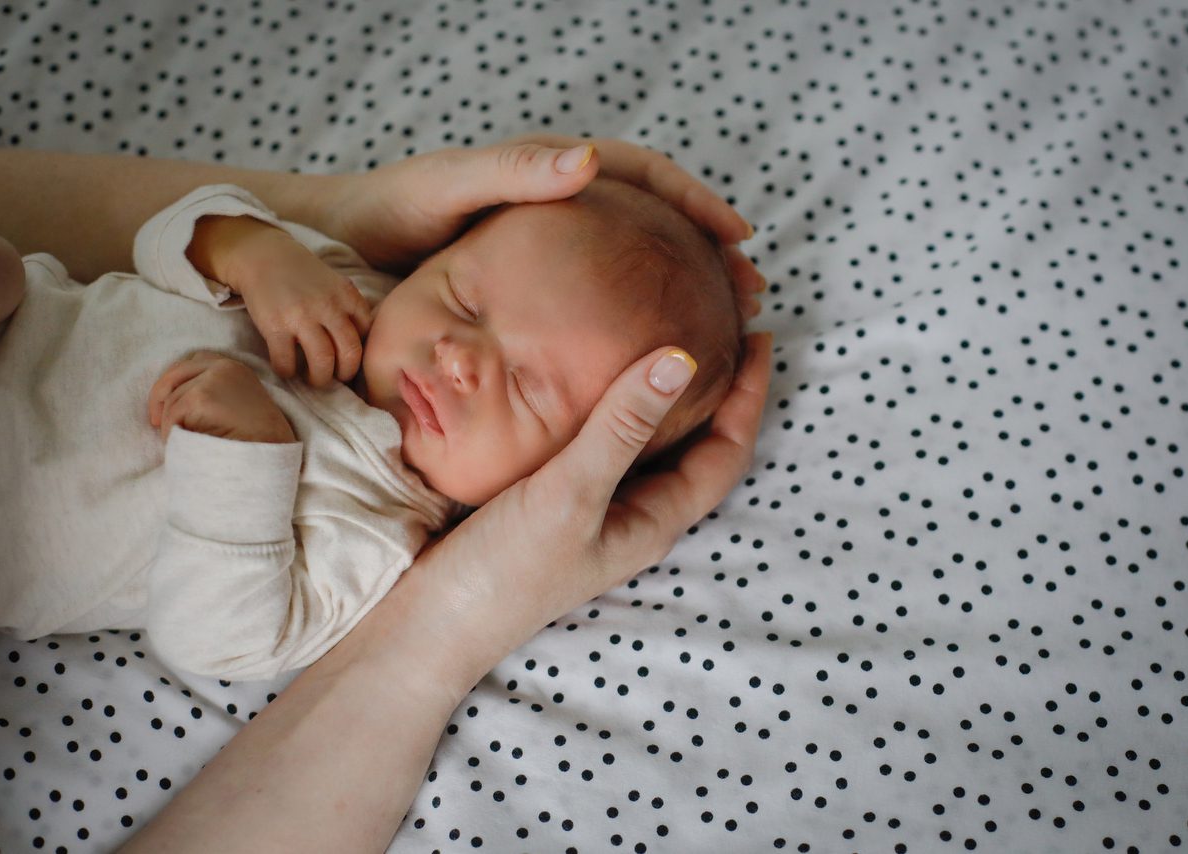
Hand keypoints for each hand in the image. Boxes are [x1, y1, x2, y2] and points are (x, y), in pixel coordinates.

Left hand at [148, 351, 296, 444]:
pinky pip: (173, 414)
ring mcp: (213, 379)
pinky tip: (182, 445)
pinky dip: (171, 432)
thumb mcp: (241, 404)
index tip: (168, 399)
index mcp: (236, 367)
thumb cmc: (258, 438)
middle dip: (159, 396)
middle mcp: (224, 366)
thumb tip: (175, 398)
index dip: (176, 378)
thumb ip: (217, 392)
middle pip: (176, 373)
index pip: (195, 360)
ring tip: (179, 441)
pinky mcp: (202, 397)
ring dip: (169, 423)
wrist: (272, 453)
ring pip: (172, 399)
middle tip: (155, 421)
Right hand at [188, 216, 372, 385]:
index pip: (366, 334)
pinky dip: (288, 373)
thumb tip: (365, 340)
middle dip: (346, 373)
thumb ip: (351, 307)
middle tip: (336, 377)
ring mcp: (301, 317)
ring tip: (314, 379)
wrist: (263, 256)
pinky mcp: (275, 327)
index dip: (360, 352)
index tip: (349, 359)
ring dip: (320, 379)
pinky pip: (287, 362)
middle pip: (350, 353)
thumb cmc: (303, 275)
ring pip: (323, 363)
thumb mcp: (335, 284)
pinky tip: (288, 369)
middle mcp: (328, 307)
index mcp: (347, 296)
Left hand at [320, 136, 764, 313]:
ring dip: (680, 286)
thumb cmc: (391, 210)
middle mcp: (562, 205)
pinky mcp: (535, 286)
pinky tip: (649, 347)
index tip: (736, 236)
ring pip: (635, 261)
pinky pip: (602, 295)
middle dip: (704, 251)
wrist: (343, 247)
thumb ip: (516, 173)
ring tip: (719, 321)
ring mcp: (553, 249)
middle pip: (653, 222)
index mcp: (553, 172)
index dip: (695, 203)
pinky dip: (635, 315)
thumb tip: (591, 160)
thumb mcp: (452, 186)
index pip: (646, 176)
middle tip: (747, 289)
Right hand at [398, 332, 771, 677]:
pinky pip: (605, 443)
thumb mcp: (568, 494)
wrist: (428, 626)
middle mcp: (634, 515)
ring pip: (652, 443)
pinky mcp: (556, 499)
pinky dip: (618, 406)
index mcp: (654, 520)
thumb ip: (620, 428)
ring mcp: (595, 509)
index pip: (726, 452)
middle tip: (723, 324)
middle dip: (719, 389)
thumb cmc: (504, 572)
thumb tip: (681, 358)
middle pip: (699, 446)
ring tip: (670, 338)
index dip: (749, 396)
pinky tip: (596, 377)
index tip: (759, 335)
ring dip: (669, 394)